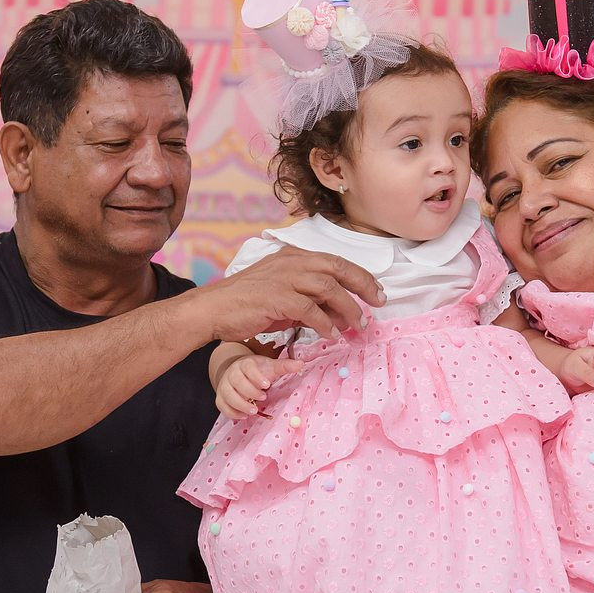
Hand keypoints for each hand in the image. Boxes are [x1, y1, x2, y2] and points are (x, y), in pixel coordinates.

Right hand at [194, 247, 383, 343]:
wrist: (213, 308)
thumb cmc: (248, 304)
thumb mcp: (285, 298)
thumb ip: (313, 303)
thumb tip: (342, 316)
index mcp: (294, 257)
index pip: (336, 261)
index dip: (360, 276)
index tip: (377, 291)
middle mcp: (292, 262)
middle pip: (338, 268)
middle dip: (363, 285)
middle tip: (379, 303)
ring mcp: (284, 277)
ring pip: (328, 288)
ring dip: (348, 308)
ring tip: (358, 326)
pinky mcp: (277, 297)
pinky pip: (310, 310)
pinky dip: (325, 324)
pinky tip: (332, 335)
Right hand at [216, 354, 303, 418]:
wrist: (238, 371)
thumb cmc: (257, 370)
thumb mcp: (271, 366)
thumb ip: (284, 366)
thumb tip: (301, 364)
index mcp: (245, 364)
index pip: (248, 368)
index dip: (256, 377)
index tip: (267, 385)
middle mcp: (232, 373)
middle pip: (236, 382)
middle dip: (249, 391)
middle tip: (263, 398)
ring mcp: (224, 386)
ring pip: (227, 395)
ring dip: (240, 404)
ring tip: (253, 411)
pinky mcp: (221, 397)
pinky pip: (222, 406)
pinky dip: (232, 412)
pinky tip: (243, 416)